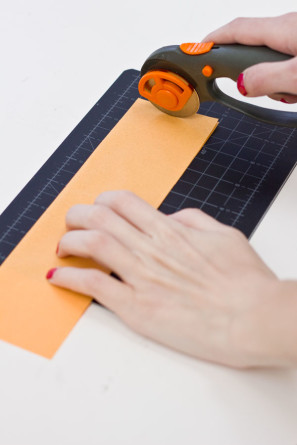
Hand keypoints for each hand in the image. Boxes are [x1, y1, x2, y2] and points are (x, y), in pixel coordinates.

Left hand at [46, 191, 296, 367]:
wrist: (255, 318)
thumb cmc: (246, 281)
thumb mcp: (225, 236)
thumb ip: (194, 220)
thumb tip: (172, 216)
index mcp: (171, 230)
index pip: (123, 203)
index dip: (103, 201)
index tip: (97, 207)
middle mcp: (151, 249)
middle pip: (100, 219)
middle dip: (78, 216)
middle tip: (72, 222)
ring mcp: (141, 277)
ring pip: (92, 245)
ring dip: (69, 242)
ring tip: (63, 246)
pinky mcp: (136, 307)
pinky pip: (93, 286)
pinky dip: (70, 278)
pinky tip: (57, 276)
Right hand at [203, 13, 296, 102]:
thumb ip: (266, 79)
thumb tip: (242, 83)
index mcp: (284, 28)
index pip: (237, 30)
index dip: (214, 41)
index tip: (198, 53)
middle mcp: (292, 27)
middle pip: (252, 47)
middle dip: (245, 71)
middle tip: (243, 89)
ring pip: (270, 59)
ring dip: (272, 82)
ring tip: (286, 93)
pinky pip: (287, 63)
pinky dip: (286, 81)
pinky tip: (295, 90)